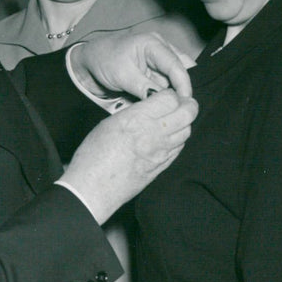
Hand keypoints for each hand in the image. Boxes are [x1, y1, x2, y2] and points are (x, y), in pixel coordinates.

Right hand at [60, 89, 197, 222]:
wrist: (93, 187)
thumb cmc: (93, 155)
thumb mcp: (110, 123)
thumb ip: (134, 113)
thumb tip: (148, 108)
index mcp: (138, 119)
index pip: (170, 98)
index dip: (170, 94)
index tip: (164, 96)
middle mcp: (154, 134)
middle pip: (187, 113)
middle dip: (187, 105)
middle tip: (180, 104)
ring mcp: (161, 152)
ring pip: (187, 131)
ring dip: (183, 123)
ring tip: (174, 121)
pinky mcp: (162, 166)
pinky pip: (179, 148)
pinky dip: (178, 139)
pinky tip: (168, 138)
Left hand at [71, 31, 193, 100]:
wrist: (89, 64)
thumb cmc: (102, 61)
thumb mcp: (122, 75)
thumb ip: (144, 87)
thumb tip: (163, 101)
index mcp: (153, 43)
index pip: (176, 64)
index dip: (183, 84)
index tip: (185, 102)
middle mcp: (161, 49)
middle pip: (182, 70)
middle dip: (183, 89)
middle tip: (182, 108)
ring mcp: (158, 61)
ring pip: (175, 80)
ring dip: (174, 94)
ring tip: (173, 109)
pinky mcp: (155, 73)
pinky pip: (166, 85)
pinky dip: (166, 96)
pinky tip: (165, 106)